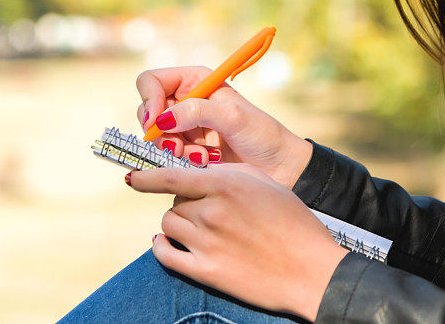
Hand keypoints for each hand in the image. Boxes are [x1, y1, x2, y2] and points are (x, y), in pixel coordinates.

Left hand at [126, 162, 348, 321]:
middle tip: (207, 208)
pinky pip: (165, 254)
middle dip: (186, 201)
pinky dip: (163, 247)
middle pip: (175, 201)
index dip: (146, 177)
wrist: (312, 270)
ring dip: (178, 223)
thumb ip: (231, 174)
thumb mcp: (267, 184)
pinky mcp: (206, 271)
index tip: (132, 178)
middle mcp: (211, 211)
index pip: (171, 176)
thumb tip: (199, 173)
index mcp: (227, 185)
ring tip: (198, 227)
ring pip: (169, 224)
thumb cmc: (295, 223)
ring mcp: (206, 243)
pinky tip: (170, 244)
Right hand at [136, 66, 311, 188]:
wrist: (279, 166)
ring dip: (174, 150)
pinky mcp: (187, 150)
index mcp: (195, 80)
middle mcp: (186, 101)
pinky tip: (204, 163)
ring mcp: (185, 127)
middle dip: (160, 132)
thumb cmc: (262, 135)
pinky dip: (180, 162)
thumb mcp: (232, 117)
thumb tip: (162, 119)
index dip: (149, 100)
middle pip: (147, 111)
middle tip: (179, 147)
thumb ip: (196, 112)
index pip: (151, 81)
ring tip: (202, 158)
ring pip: (156, 137)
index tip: (157, 122)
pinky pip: (166, 155)